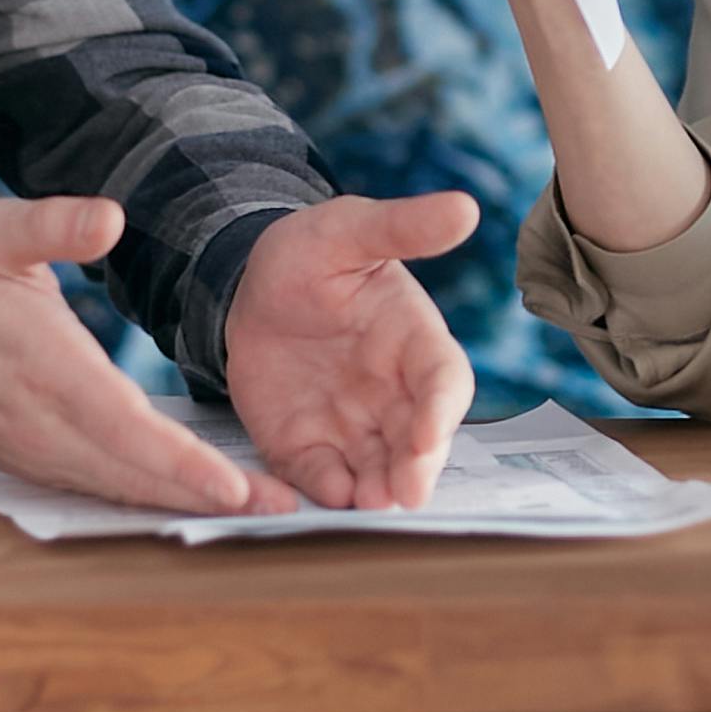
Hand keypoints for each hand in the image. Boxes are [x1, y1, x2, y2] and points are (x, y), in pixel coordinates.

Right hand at [0, 197, 300, 515]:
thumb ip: (54, 224)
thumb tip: (110, 218)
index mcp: (45, 369)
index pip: (124, 428)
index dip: (181, 462)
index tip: (234, 484)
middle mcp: (42, 425)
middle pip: (134, 474)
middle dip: (206, 494)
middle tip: (279, 504)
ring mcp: (33, 451)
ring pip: (118, 489)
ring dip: (183, 503)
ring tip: (253, 507)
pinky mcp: (29, 461)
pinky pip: (95, 488)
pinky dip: (145, 499)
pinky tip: (188, 499)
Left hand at [224, 193, 477, 509]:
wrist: (245, 287)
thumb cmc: (309, 253)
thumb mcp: (349, 231)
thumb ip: (402, 228)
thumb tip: (465, 208)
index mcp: (413, 340)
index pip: (443, 380)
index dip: (440, 409)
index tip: (430, 433)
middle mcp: (392, 392)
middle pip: (419, 438)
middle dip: (417, 466)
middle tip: (407, 492)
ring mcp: (352, 424)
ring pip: (379, 467)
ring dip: (380, 489)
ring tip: (372, 503)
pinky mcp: (308, 445)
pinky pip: (323, 476)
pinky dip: (329, 490)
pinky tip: (328, 495)